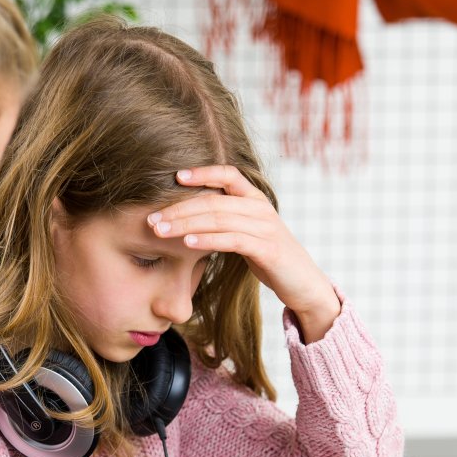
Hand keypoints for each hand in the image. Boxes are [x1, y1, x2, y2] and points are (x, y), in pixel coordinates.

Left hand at [148, 165, 340, 341]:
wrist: (305, 284)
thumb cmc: (271, 259)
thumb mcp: (247, 234)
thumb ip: (225, 222)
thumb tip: (189, 218)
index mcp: (255, 200)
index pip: (228, 174)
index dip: (202, 172)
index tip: (175, 176)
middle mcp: (261, 209)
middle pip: (214, 200)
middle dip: (179, 209)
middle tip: (152, 218)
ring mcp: (266, 228)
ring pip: (218, 218)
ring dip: (185, 224)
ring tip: (160, 230)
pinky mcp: (268, 250)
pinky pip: (232, 240)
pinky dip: (207, 240)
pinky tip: (187, 243)